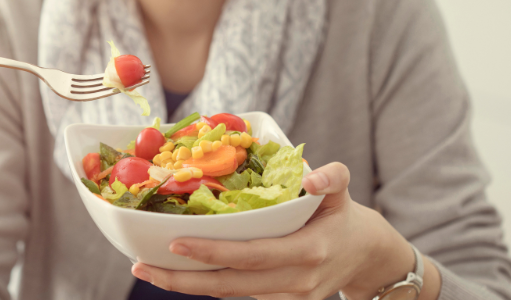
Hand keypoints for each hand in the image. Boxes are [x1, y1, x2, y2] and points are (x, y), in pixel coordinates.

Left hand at [132, 162, 439, 298]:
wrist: (366, 257)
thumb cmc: (344, 217)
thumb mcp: (344, 191)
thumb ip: (333, 178)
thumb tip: (313, 177)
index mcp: (307, 252)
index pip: (251, 255)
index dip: (213, 252)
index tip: (177, 243)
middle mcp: (295, 281)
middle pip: (230, 286)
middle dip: (183, 279)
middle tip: (143, 264)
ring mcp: (287, 297)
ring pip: (229, 295)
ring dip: (188, 285)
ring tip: (150, 269)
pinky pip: (237, 295)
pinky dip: (207, 285)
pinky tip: (178, 273)